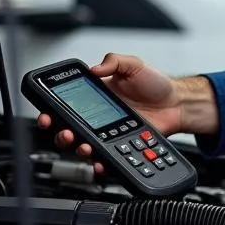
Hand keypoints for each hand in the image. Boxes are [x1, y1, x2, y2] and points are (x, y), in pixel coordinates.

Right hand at [36, 53, 183, 174]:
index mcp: (96, 96)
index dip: (52, 111)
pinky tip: (100, 161)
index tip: (47, 114)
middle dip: (60, 134)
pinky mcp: (120, 146)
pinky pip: (105, 158)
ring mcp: (108, 134)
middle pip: (68, 130)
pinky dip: (99, 163)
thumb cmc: (156, 85)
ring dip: (77, 149)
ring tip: (83, 146)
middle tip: (66, 132)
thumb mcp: (134, 65)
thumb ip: (114, 61)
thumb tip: (95, 68)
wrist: (177, 104)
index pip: (67, 105)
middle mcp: (98, 117)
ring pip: (83, 146)